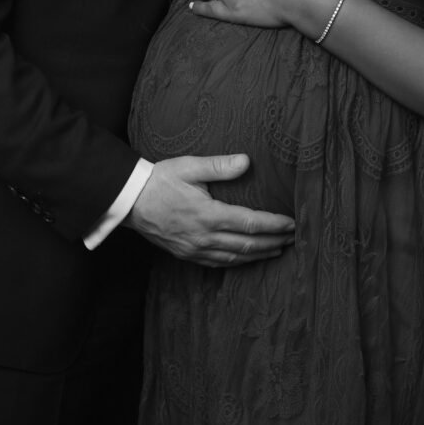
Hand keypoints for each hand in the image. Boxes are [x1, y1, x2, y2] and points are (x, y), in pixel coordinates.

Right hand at [125, 153, 294, 266]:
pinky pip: (218, 263)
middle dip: (274, 242)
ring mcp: (195, 250)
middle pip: (248, 245)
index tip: (292, 223)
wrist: (130, 201)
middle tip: (294, 238)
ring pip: (235, 257)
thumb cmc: (160, 180)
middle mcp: (204, 237)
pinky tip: (247, 258)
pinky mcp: (187, 255)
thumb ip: (219, 166)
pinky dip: (238, 262)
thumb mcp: (189, 167)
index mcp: (208, 215)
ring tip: (278, 249)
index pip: (250, 223)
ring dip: (259, 255)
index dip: (274, 225)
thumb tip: (246, 161)